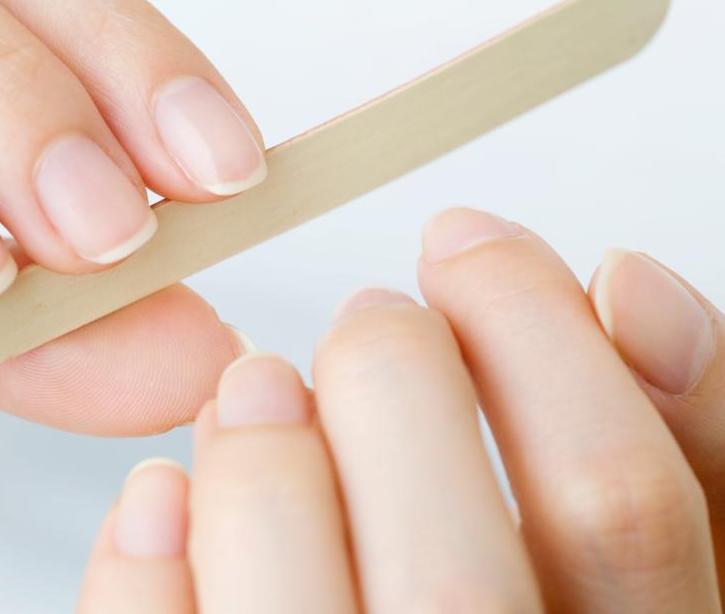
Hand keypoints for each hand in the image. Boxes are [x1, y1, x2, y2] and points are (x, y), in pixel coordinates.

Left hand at [77, 208, 723, 611]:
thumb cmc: (545, 611)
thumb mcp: (659, 554)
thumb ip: (678, 442)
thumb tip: (628, 289)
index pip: (620, 503)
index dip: (534, 331)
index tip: (469, 242)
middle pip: (453, 576)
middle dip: (394, 380)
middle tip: (373, 319)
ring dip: (261, 459)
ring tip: (257, 391)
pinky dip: (147, 567)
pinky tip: (164, 498)